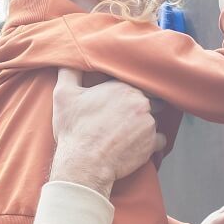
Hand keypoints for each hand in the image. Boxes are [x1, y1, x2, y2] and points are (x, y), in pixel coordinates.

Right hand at [50, 68, 164, 196]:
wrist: (84, 164)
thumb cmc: (74, 130)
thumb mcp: (63, 95)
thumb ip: (68, 72)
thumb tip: (68, 60)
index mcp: (122, 87)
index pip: (134, 83)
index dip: (125, 93)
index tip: (116, 103)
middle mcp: (140, 102)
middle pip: (148, 100)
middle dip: (138, 108)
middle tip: (122, 119)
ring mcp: (148, 123)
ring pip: (153, 119)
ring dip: (144, 125)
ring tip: (126, 134)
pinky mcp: (152, 143)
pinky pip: (160, 140)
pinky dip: (151, 143)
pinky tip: (136, 146)